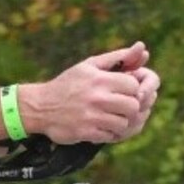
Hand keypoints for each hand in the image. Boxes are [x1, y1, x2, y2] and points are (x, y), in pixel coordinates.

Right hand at [22, 42, 149, 143]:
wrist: (41, 107)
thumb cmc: (69, 84)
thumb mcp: (90, 65)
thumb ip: (118, 57)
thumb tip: (143, 47)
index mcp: (100, 79)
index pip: (134, 85)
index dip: (133, 90)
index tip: (124, 92)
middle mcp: (97, 97)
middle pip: (133, 106)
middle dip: (130, 108)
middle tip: (121, 107)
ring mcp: (91, 116)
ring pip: (124, 123)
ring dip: (120, 122)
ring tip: (111, 118)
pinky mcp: (85, 132)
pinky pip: (110, 136)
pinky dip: (109, 133)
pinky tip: (102, 127)